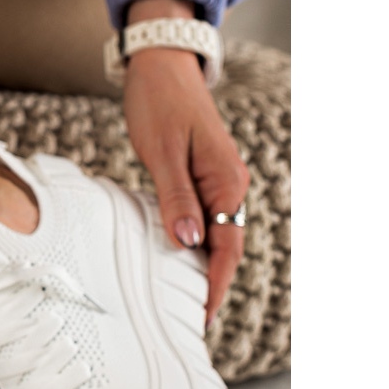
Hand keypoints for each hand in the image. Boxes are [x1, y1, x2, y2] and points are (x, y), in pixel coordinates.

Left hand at [123, 46, 249, 326]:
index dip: (213, 285)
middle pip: (224, 248)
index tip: (200, 317)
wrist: (161, 65)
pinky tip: (176, 261)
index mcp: (226, 181)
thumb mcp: (162, 152)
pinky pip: (204, 219)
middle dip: (210, 285)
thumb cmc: (159, 103)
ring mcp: (218, 181)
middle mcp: (229, 184)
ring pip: (215, 235)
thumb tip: (190, 242)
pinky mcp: (202, 177)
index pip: (226, 247)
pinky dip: (192, 244)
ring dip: (201, 268)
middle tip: (190, 323)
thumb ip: (177, 198)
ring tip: (182, 303)